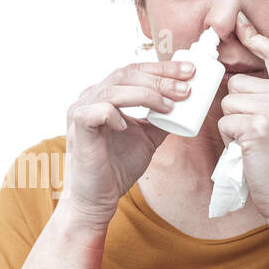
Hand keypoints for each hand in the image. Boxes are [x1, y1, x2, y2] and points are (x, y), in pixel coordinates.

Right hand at [61, 58, 194, 230]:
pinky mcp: (77, 127)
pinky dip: (115, 114)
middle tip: (186, 88)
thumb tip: (187, 106)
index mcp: (105, 95)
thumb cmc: (116, 169)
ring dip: (146, 94)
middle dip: (160, 78)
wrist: (96, 199)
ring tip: (170, 106)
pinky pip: (97, 111)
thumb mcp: (146, 138)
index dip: (162, 69)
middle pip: (126, 74)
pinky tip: (127, 126)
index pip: (135, 71)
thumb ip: (161, 121)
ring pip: (115, 89)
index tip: (190, 72)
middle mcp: (91, 97)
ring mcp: (81, 110)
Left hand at [218, 11, 268, 224]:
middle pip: (239, 83)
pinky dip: (228, 139)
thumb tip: (243, 79)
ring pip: (228, 102)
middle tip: (256, 132)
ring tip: (252, 142)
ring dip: (231, 123)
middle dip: (237, 107)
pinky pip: (224, 121)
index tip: (239, 22)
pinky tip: (246, 150)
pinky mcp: (257, 127)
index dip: (255, 36)